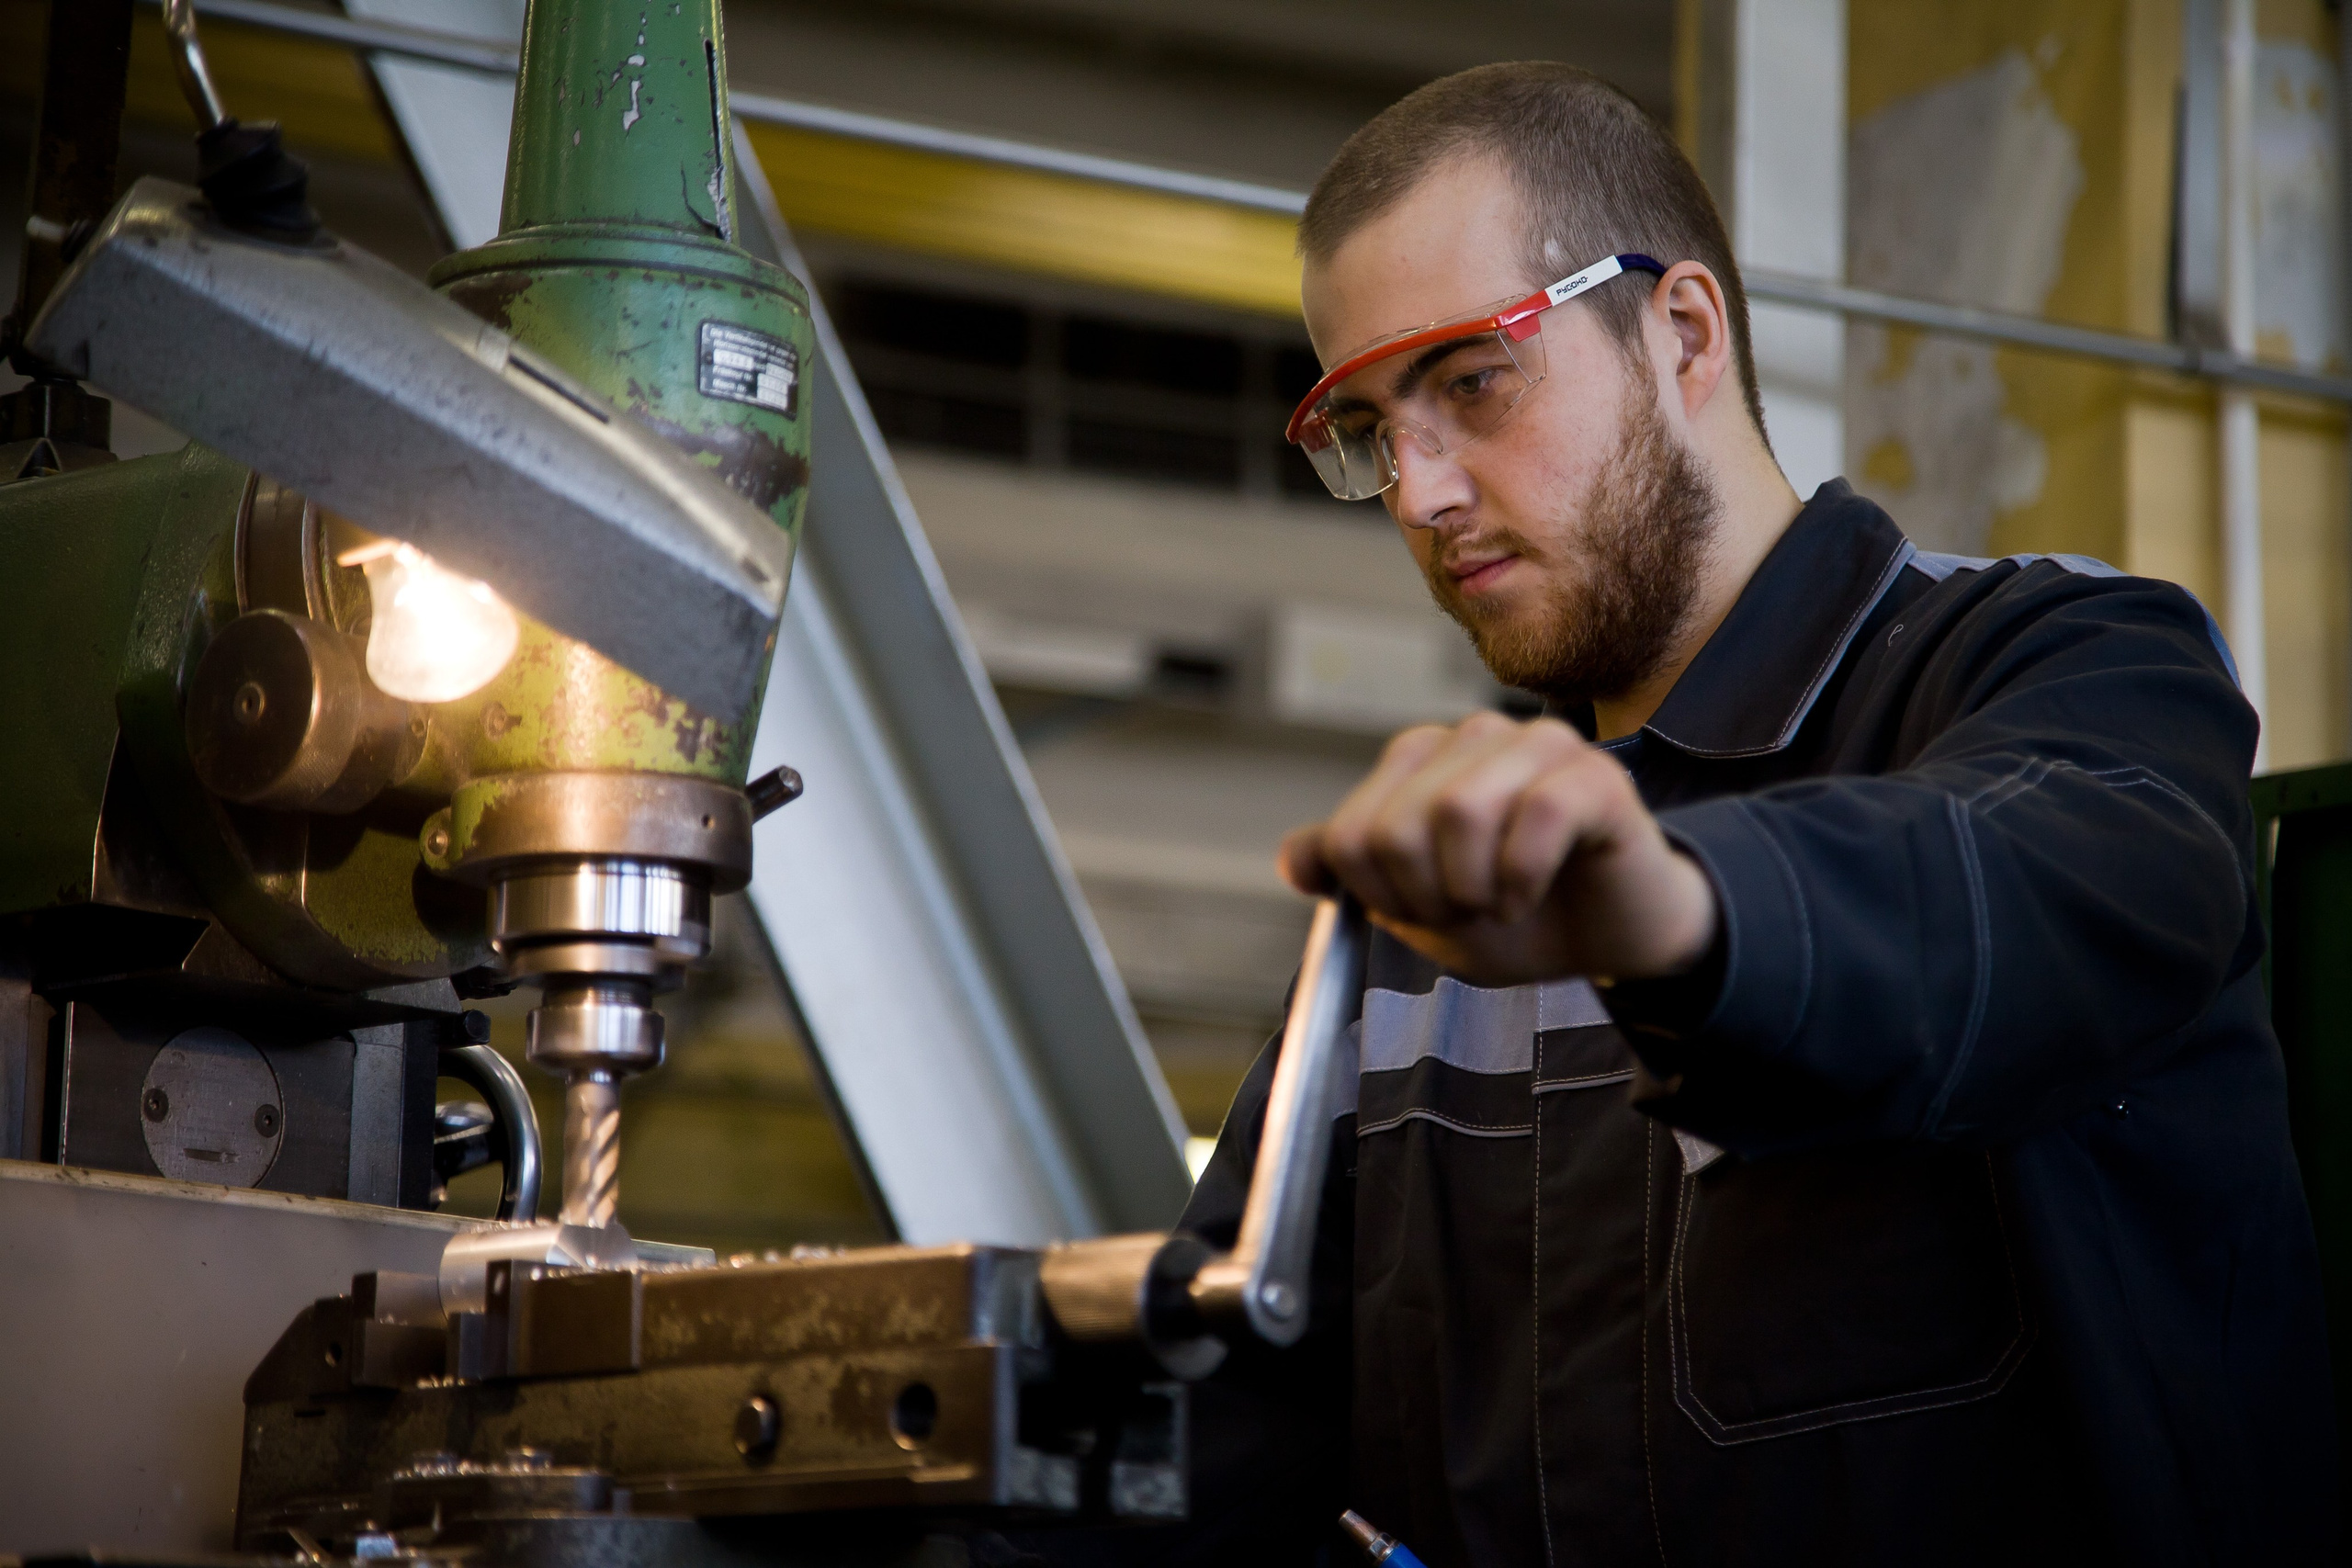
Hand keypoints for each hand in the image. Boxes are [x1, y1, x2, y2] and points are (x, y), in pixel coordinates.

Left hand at [1277, 712, 1717, 987]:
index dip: (1380, 897)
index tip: (1423, 912)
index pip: (1351, 835)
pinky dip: (1524, 879)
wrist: (1611, 940)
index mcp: (1423, 759)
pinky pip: (1536, 816)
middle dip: (1427, 897)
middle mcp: (1476, 737)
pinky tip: (1532, 896)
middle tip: (1469, 911)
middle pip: (1398, 828)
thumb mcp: (1419, 906)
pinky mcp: (1595, 773)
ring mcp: (1539, 745)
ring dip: (1476, 889)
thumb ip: (1354, 873)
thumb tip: (1293, 862)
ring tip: (1502, 904)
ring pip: (1461, 812)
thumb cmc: (1519, 913)